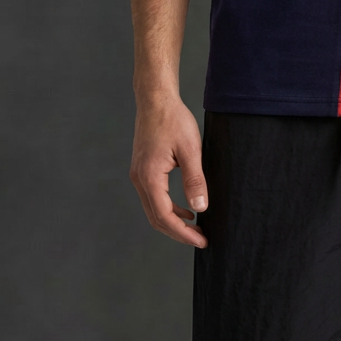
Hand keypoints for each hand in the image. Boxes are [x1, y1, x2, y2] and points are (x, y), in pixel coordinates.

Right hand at [130, 96, 208, 247]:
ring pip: (154, 209)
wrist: (156, 100)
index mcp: (150, 177)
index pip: (164, 217)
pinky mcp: (143, 170)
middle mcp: (140, 179)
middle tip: (201, 239)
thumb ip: (195, 180)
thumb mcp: (191, 149)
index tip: (202, 240)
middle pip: (156, 218)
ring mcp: (139, 175)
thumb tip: (200, 209)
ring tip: (196, 227)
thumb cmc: (173, 120)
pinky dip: (169, 208)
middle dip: (178, 233)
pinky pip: (154, 198)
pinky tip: (186, 209)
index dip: (183, 233)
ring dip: (173, 222)